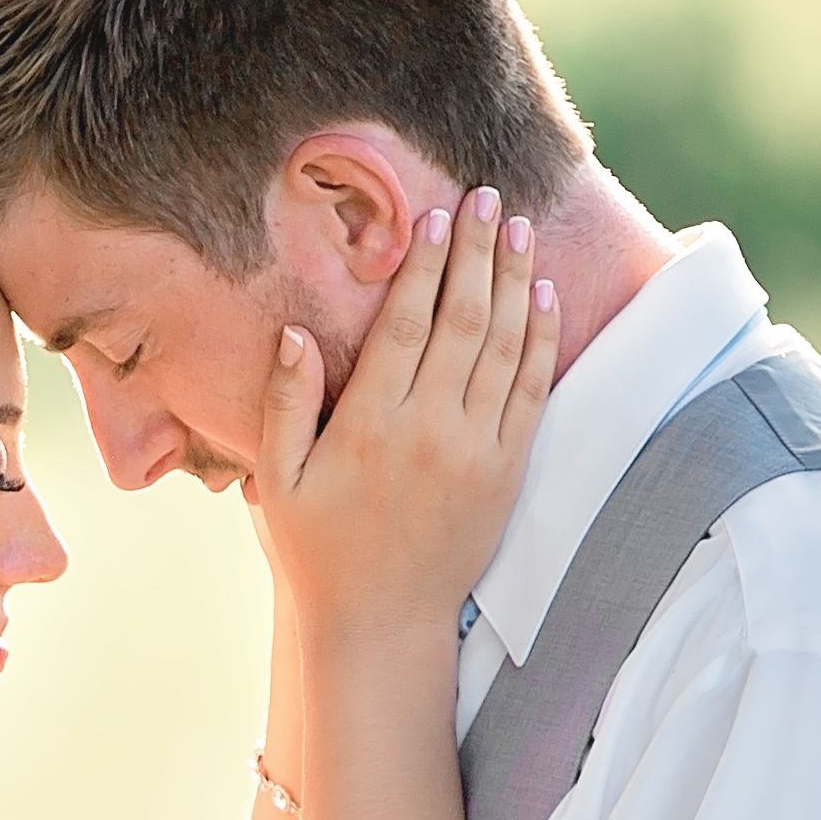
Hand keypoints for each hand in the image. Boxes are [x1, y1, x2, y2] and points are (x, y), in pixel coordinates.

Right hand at [244, 188, 557, 641]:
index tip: (433, 217)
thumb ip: (285, 404)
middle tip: (485, 197)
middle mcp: (430, 430)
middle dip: (475, 252)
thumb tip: (292, 334)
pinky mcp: (508, 471)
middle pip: (462, 320)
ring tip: (518, 227)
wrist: (382, 622)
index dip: (422, 265)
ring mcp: (477, 450)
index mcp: (369, 425)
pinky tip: (541, 296)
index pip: (404, 325)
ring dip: (513, 280)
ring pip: (504, 346)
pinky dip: (540, 339)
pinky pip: (530, 391)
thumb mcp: (279, 480)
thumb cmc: (319, 549)